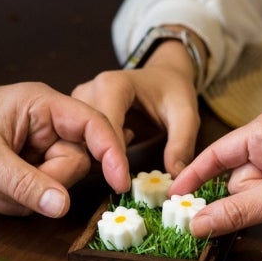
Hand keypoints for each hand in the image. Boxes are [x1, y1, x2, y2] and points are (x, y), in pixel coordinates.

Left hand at [0, 82, 130, 216]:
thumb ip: (25, 183)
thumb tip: (63, 207)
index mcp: (43, 106)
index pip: (93, 125)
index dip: (112, 151)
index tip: (119, 182)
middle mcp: (46, 127)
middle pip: (75, 164)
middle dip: (44, 183)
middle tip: (7, 183)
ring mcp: (36, 151)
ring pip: (55, 187)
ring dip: (22, 196)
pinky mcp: (25, 171)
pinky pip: (36, 198)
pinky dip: (12, 202)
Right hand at [72, 39, 199, 176]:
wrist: (163, 75)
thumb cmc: (173, 91)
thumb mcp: (186, 114)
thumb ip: (181, 144)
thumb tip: (175, 177)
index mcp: (113, 85)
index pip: (104, 127)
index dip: (111, 157)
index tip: (121, 185)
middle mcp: (89, 91)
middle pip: (83, 134)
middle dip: (99, 160)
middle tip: (121, 182)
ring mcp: (79, 102)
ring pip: (75, 140)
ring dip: (92, 160)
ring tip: (116, 173)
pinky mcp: (77, 113)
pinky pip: (77, 140)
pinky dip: (90, 156)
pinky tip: (109, 165)